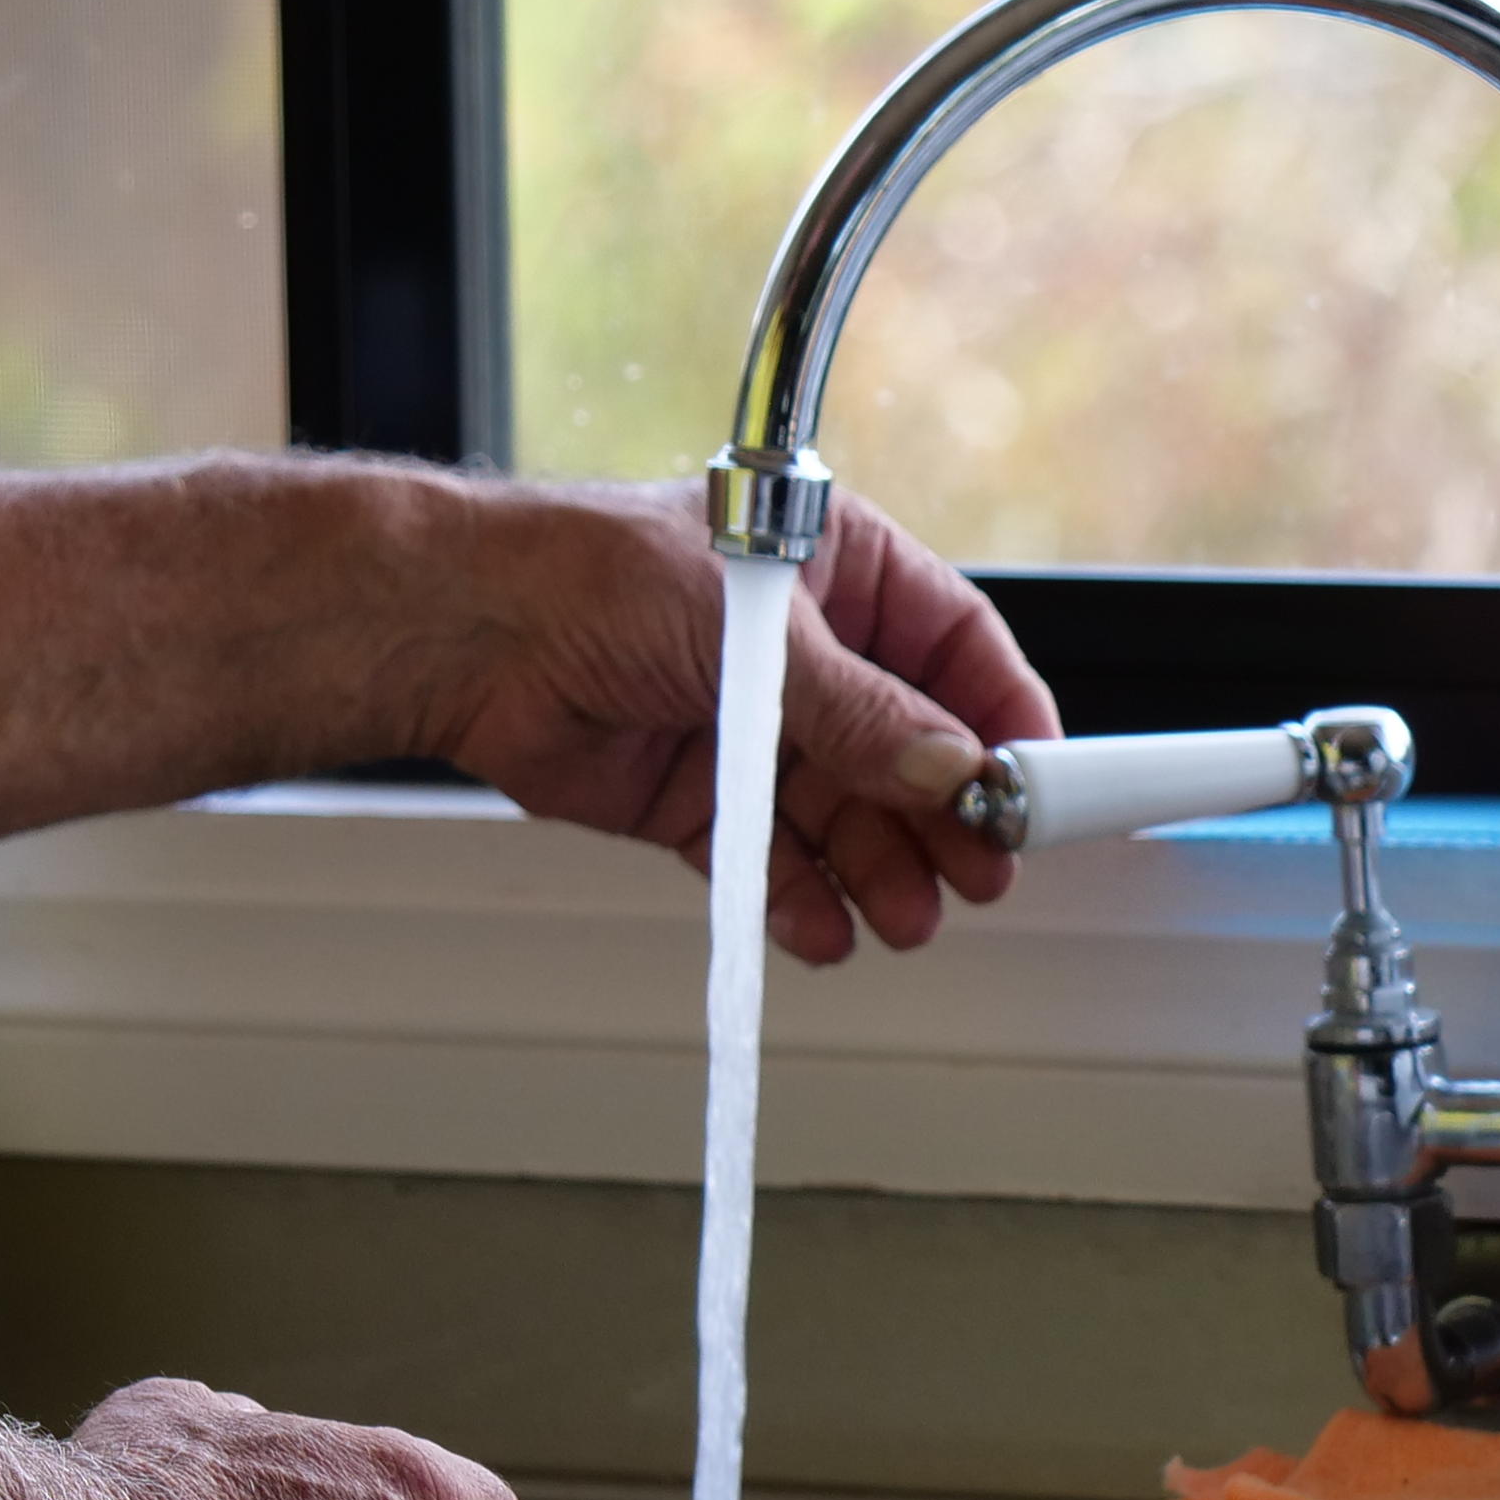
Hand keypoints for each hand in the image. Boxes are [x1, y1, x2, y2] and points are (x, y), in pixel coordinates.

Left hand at [427, 480, 1062, 961]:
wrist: (464, 631)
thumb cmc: (590, 574)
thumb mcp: (754, 634)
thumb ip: (860, 713)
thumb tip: (952, 768)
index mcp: (833, 569)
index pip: (952, 643)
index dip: (999, 715)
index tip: (1035, 785)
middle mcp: (804, 651)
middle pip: (909, 745)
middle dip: (943, 814)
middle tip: (978, 876)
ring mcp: (751, 725)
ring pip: (846, 811)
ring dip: (880, 868)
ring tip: (904, 919)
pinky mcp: (698, 794)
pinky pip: (771, 854)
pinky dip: (802, 896)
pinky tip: (827, 930)